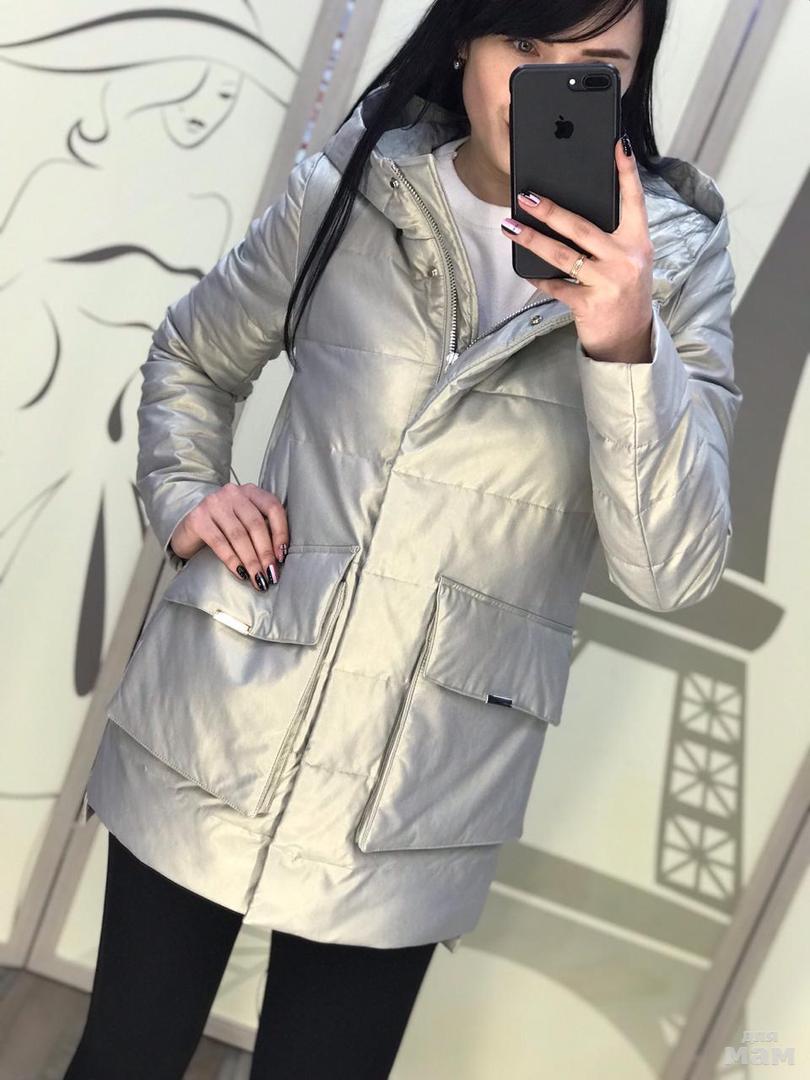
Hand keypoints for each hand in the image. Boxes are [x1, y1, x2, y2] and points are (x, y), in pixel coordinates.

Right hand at [169, 482, 288, 590]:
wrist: (187, 528)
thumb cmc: (222, 527)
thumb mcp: (245, 521)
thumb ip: (262, 530)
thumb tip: (278, 558)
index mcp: (250, 491)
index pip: (273, 508)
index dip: (281, 533)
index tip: (282, 556)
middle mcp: (232, 493)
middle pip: (255, 524)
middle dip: (265, 553)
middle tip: (271, 574)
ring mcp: (213, 504)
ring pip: (238, 535)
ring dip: (251, 560)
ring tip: (257, 578)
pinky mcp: (198, 519)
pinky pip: (219, 543)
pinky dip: (232, 560)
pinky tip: (240, 573)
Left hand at [501, 134, 654, 363]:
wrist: (629, 340)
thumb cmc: (625, 294)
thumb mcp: (629, 262)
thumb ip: (612, 238)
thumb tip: (572, 215)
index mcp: (639, 242)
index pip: (634, 200)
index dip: (627, 171)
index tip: (618, 144)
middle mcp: (626, 258)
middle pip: (582, 226)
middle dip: (550, 210)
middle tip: (526, 196)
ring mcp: (608, 281)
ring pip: (563, 254)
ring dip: (532, 239)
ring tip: (510, 226)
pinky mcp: (589, 303)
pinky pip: (556, 285)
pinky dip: (538, 278)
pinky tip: (524, 269)